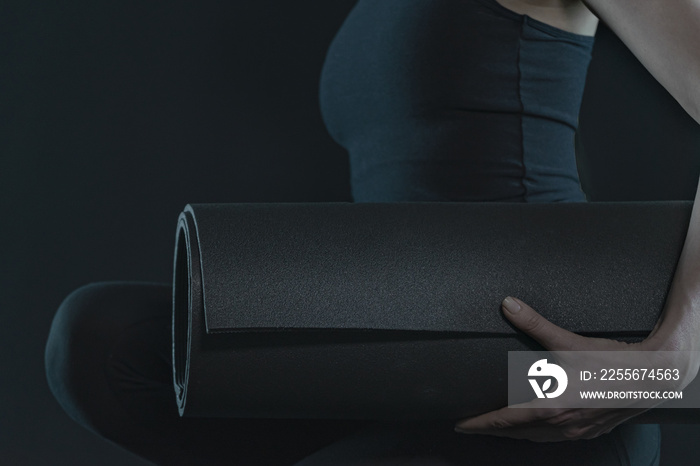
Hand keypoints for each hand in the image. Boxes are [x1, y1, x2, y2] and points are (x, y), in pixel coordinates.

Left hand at [453, 296, 687, 441]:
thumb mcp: (569, 342)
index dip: (479, 424)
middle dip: (492, 430)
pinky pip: (554, 438)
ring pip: (535, 438)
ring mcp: (577, 432)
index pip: (503, 421)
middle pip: (516, 433)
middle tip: (473, 425)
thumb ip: (534, 324)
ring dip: (514, 433)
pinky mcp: (590, 431)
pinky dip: (537, 434)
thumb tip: (508, 306)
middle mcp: (562, 426)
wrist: (655, 377)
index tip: (461, 424)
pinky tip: (536, 425)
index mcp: (551, 407)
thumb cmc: (614, 363)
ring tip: (499, 426)